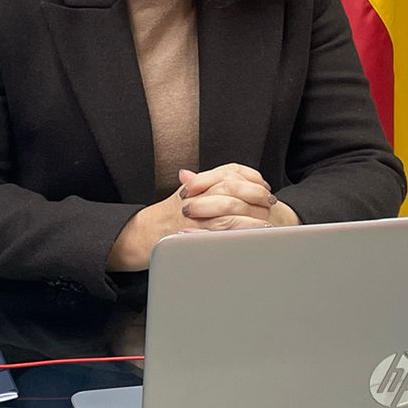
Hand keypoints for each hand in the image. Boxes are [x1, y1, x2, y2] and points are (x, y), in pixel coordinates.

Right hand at [106, 165, 300, 272]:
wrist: (138, 236)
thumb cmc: (162, 219)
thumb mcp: (182, 197)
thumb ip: (203, 187)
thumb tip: (229, 178)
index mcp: (195, 183)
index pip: (228, 171)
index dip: (249, 176)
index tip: (263, 184)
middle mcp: (195, 195)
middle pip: (231, 186)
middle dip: (255, 193)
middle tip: (270, 201)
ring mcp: (194, 215)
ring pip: (229, 208)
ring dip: (252, 214)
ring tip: (268, 220)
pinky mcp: (193, 234)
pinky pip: (221, 231)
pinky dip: (241, 232)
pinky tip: (254, 236)